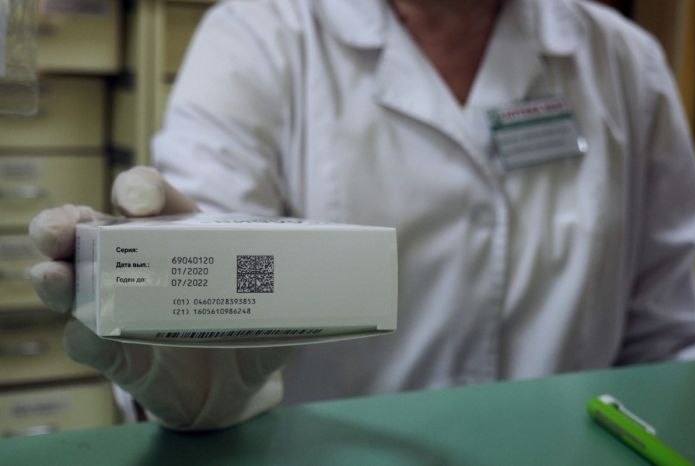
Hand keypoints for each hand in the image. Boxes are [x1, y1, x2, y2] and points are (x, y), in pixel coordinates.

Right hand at [29, 166, 290, 429]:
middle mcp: (140, 264)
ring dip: (58, 275)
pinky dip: (84, 337)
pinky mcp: (116, 354)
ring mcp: (120, 307)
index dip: (142, 192)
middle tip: (65, 228)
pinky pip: (90, 343)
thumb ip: (300, 290)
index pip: (153, 201)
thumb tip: (338, 277)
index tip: (139, 200)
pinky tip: (86, 333)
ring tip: (54, 275)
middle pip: (94, 232)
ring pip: (74, 281)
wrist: (234, 391)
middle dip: (71, 223)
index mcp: (180, 236)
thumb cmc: (252, 332)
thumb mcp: (281, 305)